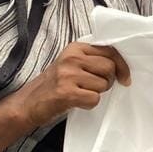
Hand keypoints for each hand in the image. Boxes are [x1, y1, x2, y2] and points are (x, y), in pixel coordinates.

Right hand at [5, 43, 129, 129]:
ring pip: (103, 84)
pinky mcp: (66, 93)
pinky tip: (77, 102)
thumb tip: (121, 65)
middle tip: (96, 87)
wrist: (28, 103)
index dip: (122, 65)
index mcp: (75, 48)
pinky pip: (94, 99)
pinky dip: (89, 104)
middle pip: (109, 67)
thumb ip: (92, 59)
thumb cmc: (54, 84)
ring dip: (97, 93)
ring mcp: (68, 75)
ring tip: (82, 93)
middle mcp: (72, 58)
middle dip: (108, 81)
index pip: (110, 50)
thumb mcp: (71, 64)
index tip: (124, 77)